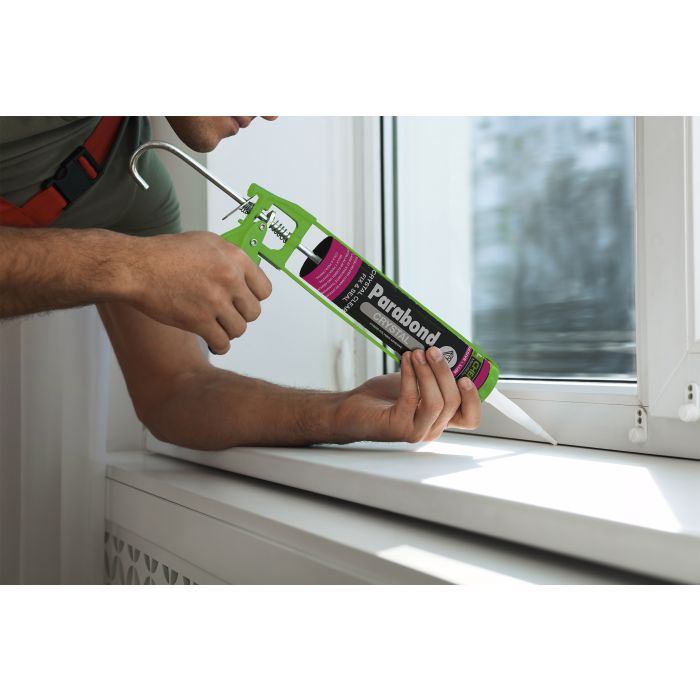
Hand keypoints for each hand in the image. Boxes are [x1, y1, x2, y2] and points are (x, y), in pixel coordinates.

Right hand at [126, 231, 271, 352]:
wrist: (137, 267)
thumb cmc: (164, 253)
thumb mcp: (205, 242)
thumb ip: (228, 258)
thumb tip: (243, 274)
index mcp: (234, 258)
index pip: (264, 290)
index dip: (254, 298)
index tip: (245, 302)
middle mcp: (229, 278)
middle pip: (253, 312)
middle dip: (241, 315)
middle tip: (228, 315)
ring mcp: (216, 301)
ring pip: (239, 329)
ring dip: (229, 331)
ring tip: (218, 327)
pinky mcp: (200, 321)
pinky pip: (222, 343)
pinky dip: (219, 346)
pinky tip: (213, 342)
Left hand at [335, 347, 480, 442]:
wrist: (351, 410)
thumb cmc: (382, 397)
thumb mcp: (414, 382)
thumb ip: (431, 374)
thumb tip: (441, 349)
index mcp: (440, 418)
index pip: (470, 418)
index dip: (474, 399)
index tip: (466, 376)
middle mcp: (431, 427)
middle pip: (453, 403)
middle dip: (445, 372)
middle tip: (433, 350)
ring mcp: (416, 430)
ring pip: (436, 403)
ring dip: (428, 373)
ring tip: (418, 353)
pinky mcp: (398, 427)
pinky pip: (411, 399)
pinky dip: (410, 376)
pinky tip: (406, 361)